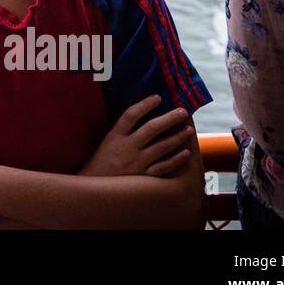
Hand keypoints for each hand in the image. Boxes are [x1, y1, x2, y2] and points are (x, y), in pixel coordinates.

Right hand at [78, 94, 193, 177]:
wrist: (94, 188)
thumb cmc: (100, 162)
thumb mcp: (106, 142)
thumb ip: (121, 130)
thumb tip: (140, 114)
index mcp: (114, 136)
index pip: (131, 115)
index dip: (145, 104)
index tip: (158, 97)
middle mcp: (126, 148)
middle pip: (151, 129)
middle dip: (169, 118)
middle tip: (183, 111)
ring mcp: (136, 163)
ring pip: (162, 147)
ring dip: (177, 137)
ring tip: (189, 130)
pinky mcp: (143, 178)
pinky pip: (164, 167)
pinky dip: (176, 160)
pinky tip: (186, 153)